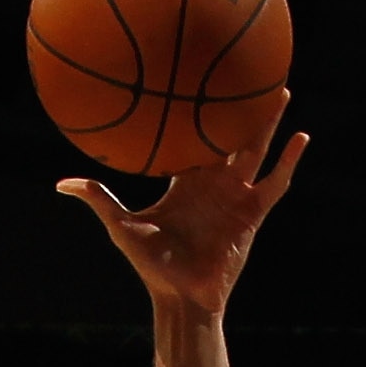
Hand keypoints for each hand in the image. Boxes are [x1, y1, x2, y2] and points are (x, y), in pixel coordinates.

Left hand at [57, 90, 306, 317]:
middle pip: (228, 135)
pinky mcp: (253, 213)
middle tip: (244, 70)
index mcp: (185, 181)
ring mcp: (235, 196)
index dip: (195, 110)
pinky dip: (289, 161)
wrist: (180, 295)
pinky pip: (275, 182)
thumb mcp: (121, 225)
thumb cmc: (151, 265)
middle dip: (236, 106)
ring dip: (267, 122)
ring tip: (279, 90)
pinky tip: (302, 138)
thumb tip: (63, 183)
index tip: (198, 77)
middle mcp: (213, 183)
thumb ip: (99, 199)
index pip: (192, 138)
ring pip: (255, 149)